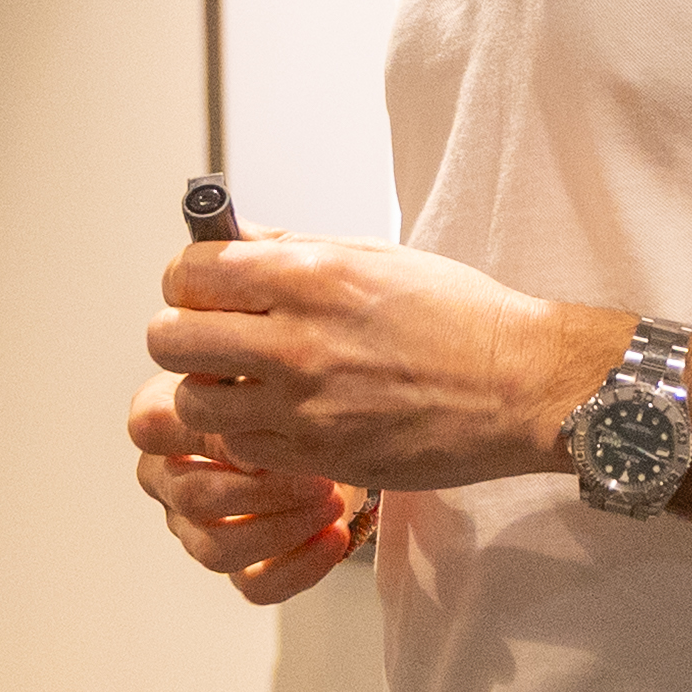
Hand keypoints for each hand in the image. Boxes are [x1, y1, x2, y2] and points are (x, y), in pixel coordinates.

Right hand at [126, 370, 373, 605]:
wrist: (346, 426)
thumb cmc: (298, 388)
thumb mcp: (274, 367)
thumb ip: (248, 377)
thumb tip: (245, 412)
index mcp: (163, 420)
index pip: (148, 427)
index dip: (208, 433)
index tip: (267, 427)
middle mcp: (170, 479)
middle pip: (193, 498)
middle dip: (263, 489)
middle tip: (317, 473)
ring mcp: (198, 529)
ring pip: (215, 550)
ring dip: (281, 527)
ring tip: (331, 501)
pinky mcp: (239, 567)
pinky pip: (254, 586)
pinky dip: (299, 565)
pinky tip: (334, 536)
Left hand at [146, 233, 616, 495]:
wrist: (521, 387)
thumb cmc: (463, 318)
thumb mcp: (379, 256)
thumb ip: (296, 247)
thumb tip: (238, 237)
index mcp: (310, 275)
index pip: (191, 273)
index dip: (187, 280)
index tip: (202, 288)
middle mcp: (297, 338)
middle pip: (170, 339)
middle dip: (181, 336)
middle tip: (211, 339)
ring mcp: (303, 403)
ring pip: (192, 403)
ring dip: (207, 392)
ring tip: (242, 387)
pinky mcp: (317, 455)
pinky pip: (239, 448)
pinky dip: (245, 436)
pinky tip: (277, 420)